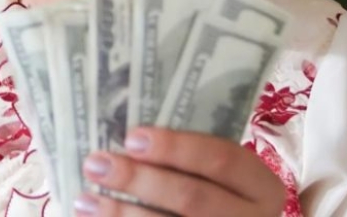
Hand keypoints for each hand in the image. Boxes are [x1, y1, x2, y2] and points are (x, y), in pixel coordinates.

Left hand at [75, 127, 284, 216]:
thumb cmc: (216, 195)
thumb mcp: (217, 176)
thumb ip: (185, 159)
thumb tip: (124, 139)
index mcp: (260, 187)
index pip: (222, 158)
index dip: (177, 147)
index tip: (132, 137)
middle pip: (194, 198)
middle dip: (140, 180)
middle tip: (96, 164)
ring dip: (122, 214)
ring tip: (85, 199)